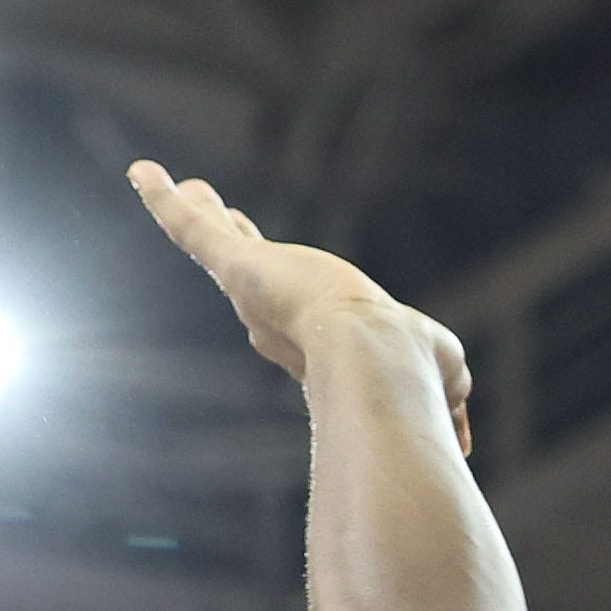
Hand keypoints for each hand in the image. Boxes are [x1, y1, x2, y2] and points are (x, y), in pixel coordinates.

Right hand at [128, 163, 468, 446]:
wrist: (375, 362)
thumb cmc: (411, 372)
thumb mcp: (444, 372)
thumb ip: (451, 393)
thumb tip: (466, 439)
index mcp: (317, 335)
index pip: (292, 306)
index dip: (286, 290)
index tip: (275, 274)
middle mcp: (276, 315)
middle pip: (246, 267)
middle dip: (234, 240)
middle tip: (215, 210)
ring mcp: (251, 289)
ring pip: (215, 241)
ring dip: (193, 211)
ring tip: (176, 183)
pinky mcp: (234, 266)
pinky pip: (189, 229)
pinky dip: (164, 201)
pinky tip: (143, 172)